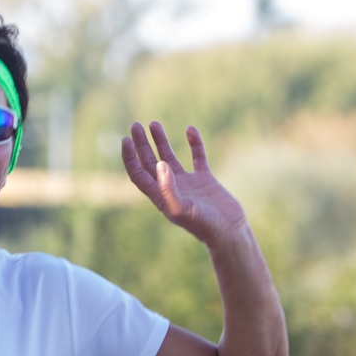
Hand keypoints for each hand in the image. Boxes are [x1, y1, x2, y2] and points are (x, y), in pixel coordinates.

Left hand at [121, 122, 247, 249]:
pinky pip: (198, 157)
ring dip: (160, 141)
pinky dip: (194, 143)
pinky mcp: (205, 179)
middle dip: (141, 144)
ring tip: (153, 123)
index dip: (130, 157)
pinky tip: (190, 129)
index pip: (138, 174)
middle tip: (135, 125)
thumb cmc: (204, 226)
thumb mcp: (181, 209)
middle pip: (149, 163)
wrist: (229, 232)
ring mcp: (188, 183)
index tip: (126, 139)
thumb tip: (159, 164)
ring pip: (169, 158)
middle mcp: (171, 189)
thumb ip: (168, 189)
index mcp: (160, 197)